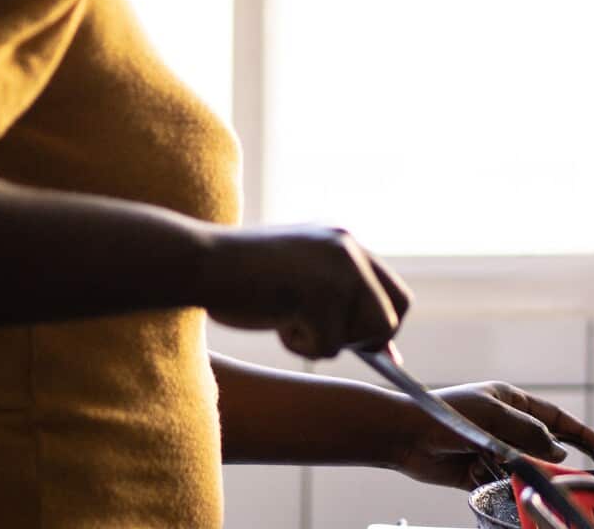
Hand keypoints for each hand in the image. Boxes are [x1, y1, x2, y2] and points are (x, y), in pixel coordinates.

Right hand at [200, 225, 411, 358]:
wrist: (199, 261)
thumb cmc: (238, 275)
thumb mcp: (299, 279)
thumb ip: (338, 301)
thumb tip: (385, 351)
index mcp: (343, 241)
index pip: (394, 291)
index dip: (384, 324)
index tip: (374, 350)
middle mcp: (349, 250)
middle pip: (391, 316)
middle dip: (364, 339)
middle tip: (320, 335)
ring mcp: (338, 271)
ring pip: (364, 335)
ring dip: (325, 341)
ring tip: (286, 320)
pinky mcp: (322, 295)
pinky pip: (329, 347)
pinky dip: (298, 345)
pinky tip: (273, 320)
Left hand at [389, 381, 593, 488]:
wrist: (404, 434)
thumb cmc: (445, 414)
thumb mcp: (493, 414)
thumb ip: (530, 432)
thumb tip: (559, 450)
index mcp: (508, 402)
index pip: (554, 418)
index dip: (580, 433)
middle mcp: (502, 425)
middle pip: (540, 448)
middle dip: (544, 461)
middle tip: (549, 471)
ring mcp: (489, 448)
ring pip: (519, 469)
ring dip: (512, 472)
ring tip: (493, 464)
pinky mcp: (474, 471)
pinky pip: (496, 483)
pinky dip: (490, 482)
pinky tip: (472, 471)